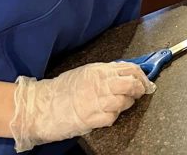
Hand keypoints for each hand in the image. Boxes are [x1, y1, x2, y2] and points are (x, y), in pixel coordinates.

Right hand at [10, 62, 154, 151]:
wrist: (41, 106)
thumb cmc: (62, 90)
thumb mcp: (85, 73)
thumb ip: (105, 73)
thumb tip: (124, 74)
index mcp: (98, 70)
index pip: (130, 68)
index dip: (142, 75)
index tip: (146, 80)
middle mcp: (99, 84)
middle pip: (131, 84)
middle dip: (139, 89)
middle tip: (140, 93)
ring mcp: (96, 101)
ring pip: (124, 101)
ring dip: (126, 104)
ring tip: (121, 104)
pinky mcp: (91, 118)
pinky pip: (112, 117)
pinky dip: (114, 117)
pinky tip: (108, 114)